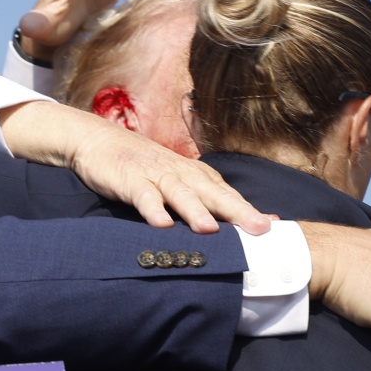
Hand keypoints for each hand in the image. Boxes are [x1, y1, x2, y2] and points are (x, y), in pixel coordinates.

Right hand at [0, 100, 270, 234]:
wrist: (99, 141)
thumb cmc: (145, 168)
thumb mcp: (180, 182)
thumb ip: (210, 201)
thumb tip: (252, 219)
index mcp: (196, 175)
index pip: (228, 195)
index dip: (249, 212)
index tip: (272, 229)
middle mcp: (181, 173)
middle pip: (213, 193)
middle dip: (237, 211)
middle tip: (258, 229)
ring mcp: (155, 175)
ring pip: (180, 194)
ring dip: (195, 210)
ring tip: (210, 228)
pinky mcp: (129, 180)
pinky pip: (143, 196)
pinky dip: (152, 208)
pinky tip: (161, 224)